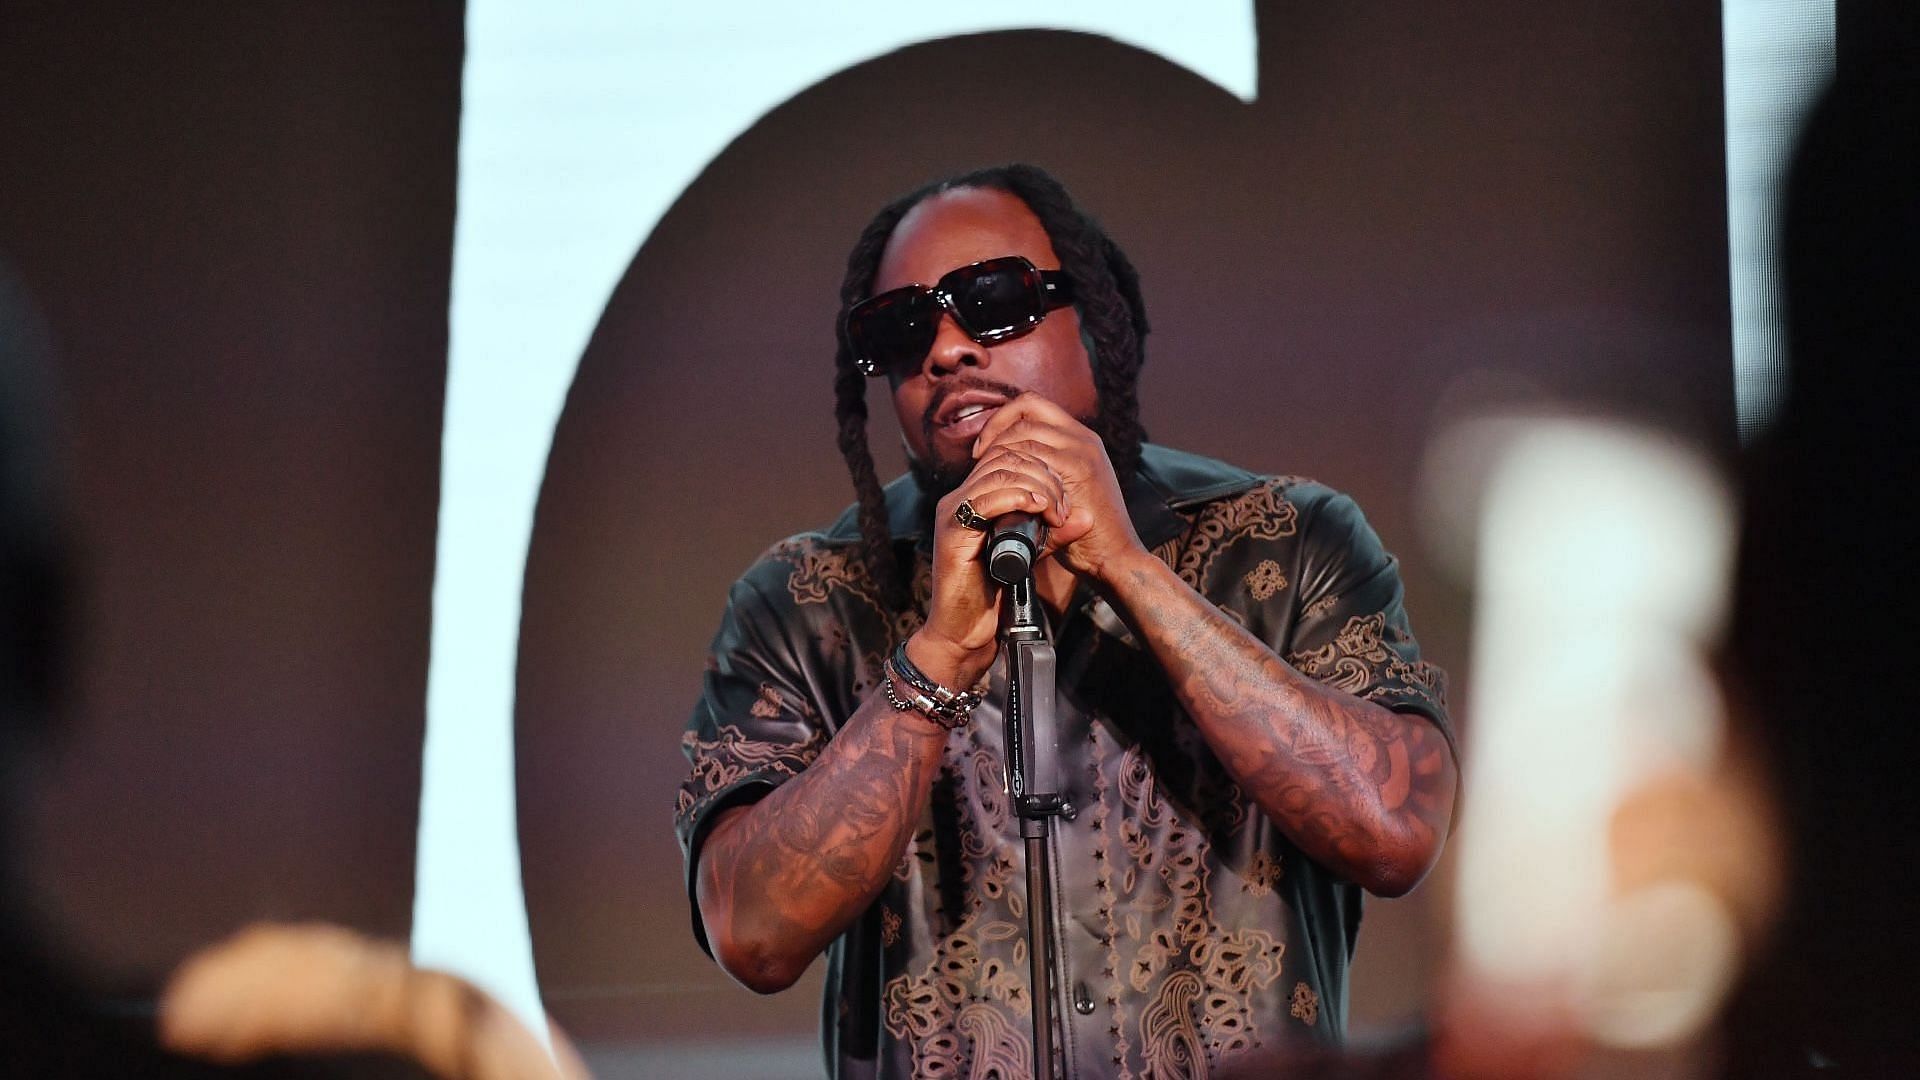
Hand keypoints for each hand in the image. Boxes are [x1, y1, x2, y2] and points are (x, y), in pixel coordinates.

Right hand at [914, 415, 1073, 685]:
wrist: (965, 632)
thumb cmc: (994, 596)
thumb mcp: (1031, 556)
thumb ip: (1052, 534)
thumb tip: (1085, 517)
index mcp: (976, 499)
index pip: (1009, 458)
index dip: (1043, 468)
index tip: (1067, 497)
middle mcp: (961, 499)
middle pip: (1005, 458)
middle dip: (1043, 475)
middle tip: (1064, 505)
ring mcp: (953, 512)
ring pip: (998, 472)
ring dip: (1036, 485)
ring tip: (1056, 511)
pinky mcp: (952, 530)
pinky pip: (985, 499)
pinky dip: (1018, 498)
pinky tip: (1039, 508)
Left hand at [970, 392, 1144, 582]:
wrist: (1116, 556)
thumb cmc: (1087, 534)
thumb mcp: (1065, 495)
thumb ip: (1044, 475)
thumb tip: (1005, 467)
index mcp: (1081, 439)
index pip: (1034, 405)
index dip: (1003, 419)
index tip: (984, 446)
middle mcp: (1084, 438)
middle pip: (1027, 408)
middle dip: (994, 428)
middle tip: (978, 456)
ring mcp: (1083, 450)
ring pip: (1025, 431)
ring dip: (999, 448)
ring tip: (986, 471)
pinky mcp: (1080, 468)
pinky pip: (1032, 454)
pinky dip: (1012, 465)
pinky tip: (1003, 484)